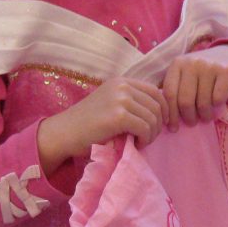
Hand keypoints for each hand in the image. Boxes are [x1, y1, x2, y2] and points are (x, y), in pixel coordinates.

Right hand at [41, 76, 166, 163]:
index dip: (163, 109)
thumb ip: (131, 102)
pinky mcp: (118, 116)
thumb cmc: (87, 124)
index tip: (159, 125)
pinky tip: (136, 145)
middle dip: (158, 125)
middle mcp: (122, 86)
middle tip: (148, 138)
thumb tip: (161, 111)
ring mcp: (120, 99)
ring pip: (153, 118)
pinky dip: (145, 139)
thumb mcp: (111, 104)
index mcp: (122, 81)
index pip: (155, 91)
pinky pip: (145, 128)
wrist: (64, 133)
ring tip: (140, 142)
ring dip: (151, 134)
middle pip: (157, 105)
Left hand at [162, 44, 227, 129]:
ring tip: (206, 117)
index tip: (173, 128)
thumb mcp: (185, 74)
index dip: (171, 114)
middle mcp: (192, 63)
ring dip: (205, 115)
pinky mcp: (226, 71)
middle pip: (185, 101)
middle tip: (192, 123)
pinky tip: (217, 108)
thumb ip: (175, 90)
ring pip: (203, 102)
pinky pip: (218, 99)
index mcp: (177, 64)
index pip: (170, 94)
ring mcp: (209, 66)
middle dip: (189, 117)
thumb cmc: (202, 72)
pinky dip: (217, 108)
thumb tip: (166, 120)